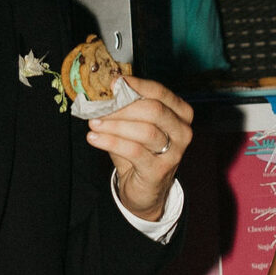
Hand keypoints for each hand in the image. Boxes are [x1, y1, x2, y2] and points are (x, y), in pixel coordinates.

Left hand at [85, 76, 192, 221]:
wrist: (143, 190)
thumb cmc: (139, 153)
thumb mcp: (135, 126)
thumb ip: (126, 108)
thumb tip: (104, 91)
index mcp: (180, 113)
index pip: (159, 92)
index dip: (135, 85)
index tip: (112, 84)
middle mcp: (182, 131)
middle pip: (154, 110)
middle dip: (123, 106)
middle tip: (99, 106)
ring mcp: (174, 152)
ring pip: (144, 131)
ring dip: (114, 125)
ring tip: (93, 123)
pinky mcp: (160, 170)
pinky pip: (134, 151)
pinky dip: (111, 142)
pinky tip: (94, 138)